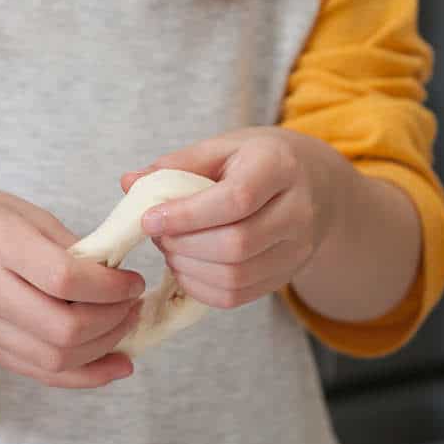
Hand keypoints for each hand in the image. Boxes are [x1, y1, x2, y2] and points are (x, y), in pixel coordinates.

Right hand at [0, 182, 146, 387]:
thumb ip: (72, 248)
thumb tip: (117, 278)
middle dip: (113, 321)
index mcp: (0, 247)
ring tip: (124, 325)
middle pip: (64, 330)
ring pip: (55, 359)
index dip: (110, 287)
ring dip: (103, 348)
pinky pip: (40, 373)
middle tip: (132, 304)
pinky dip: (84, 376)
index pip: (65, 280)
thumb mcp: (27, 214)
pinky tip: (114, 365)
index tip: (132, 280)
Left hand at [120, 127, 342, 311]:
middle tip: (157, 233)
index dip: (186, 215)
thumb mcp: (223, 147)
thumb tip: (129, 184)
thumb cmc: (257, 160)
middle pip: (236, 244)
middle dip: (183, 244)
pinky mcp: (286, 276)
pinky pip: (237, 295)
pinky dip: (200, 287)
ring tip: (171, 248)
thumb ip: (177, 165)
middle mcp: (298, 211)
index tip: (148, 219)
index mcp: (279, 166)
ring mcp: (297, 249)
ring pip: (235, 276)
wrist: (314, 184)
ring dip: (188, 268)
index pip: (235, 200)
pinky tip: (186, 267)